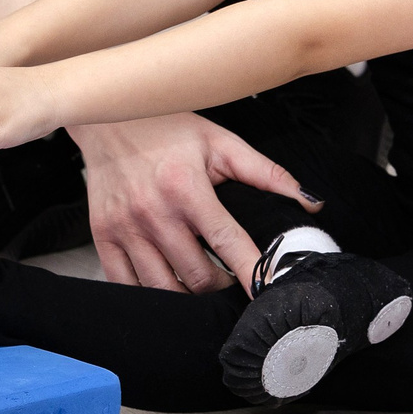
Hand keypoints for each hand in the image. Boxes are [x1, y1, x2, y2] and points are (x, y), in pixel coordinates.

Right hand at [75, 113, 320, 292]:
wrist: (105, 117)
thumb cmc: (165, 128)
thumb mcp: (219, 142)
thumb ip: (265, 173)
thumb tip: (310, 202)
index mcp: (185, 187)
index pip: (228, 242)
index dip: (252, 272)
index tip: (268, 292)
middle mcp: (153, 211)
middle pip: (198, 276)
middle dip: (223, 286)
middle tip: (233, 279)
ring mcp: (124, 228)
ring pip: (163, 288)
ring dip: (189, 296)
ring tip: (203, 283)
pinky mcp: (102, 236)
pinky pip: (125, 285)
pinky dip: (150, 293)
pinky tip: (167, 283)